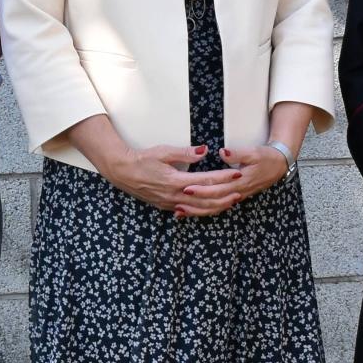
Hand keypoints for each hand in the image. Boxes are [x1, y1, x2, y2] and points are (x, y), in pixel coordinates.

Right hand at [102, 144, 240, 213]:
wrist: (122, 172)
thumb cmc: (142, 159)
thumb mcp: (163, 152)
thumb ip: (185, 153)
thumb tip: (205, 151)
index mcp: (175, 180)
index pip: (206, 180)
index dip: (223, 177)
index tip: (236, 173)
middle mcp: (174, 195)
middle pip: (205, 199)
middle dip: (224, 196)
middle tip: (240, 191)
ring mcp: (170, 203)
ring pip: (198, 209)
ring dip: (216, 206)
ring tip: (230, 202)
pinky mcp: (166, 206)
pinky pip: (188, 211)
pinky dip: (202, 210)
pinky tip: (210, 209)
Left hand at [177, 143, 291, 217]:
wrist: (279, 165)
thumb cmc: (266, 157)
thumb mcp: (254, 152)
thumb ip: (238, 153)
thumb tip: (223, 152)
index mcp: (240, 182)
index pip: (217, 188)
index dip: (202, 189)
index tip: (187, 187)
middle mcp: (238, 192)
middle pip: (213, 201)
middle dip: (195, 202)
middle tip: (177, 202)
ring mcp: (237, 196)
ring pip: (215, 208)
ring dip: (198, 210)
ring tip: (180, 211)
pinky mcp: (236, 196)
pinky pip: (219, 207)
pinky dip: (205, 210)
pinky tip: (193, 210)